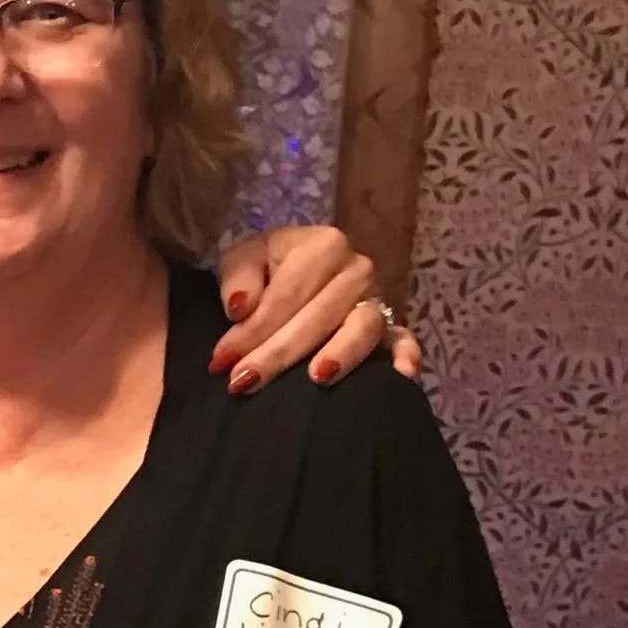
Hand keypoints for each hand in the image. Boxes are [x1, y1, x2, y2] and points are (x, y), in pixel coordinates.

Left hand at [211, 226, 423, 392]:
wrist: (294, 272)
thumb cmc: (267, 268)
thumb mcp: (243, 260)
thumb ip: (238, 279)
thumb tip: (240, 308)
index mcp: (324, 245)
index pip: (287, 293)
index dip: (253, 328)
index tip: (221, 360)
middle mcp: (358, 270)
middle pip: (320, 315)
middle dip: (279, 352)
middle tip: (244, 382)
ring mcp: (378, 299)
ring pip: (362, 327)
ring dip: (340, 354)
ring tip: (317, 378)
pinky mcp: (391, 326)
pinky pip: (404, 340)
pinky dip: (406, 356)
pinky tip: (401, 376)